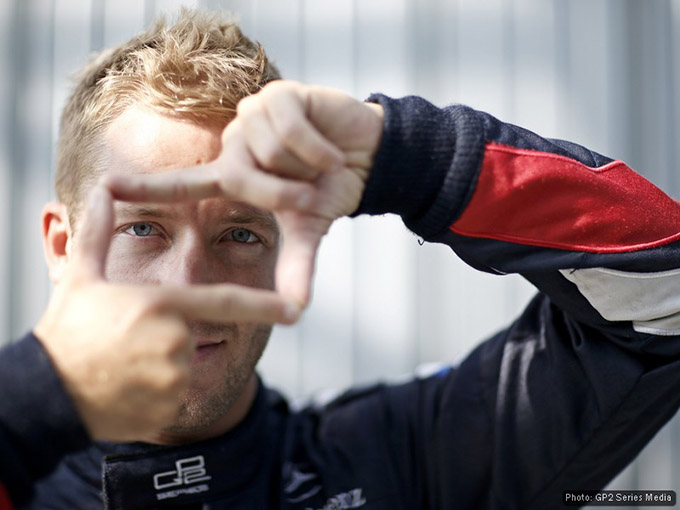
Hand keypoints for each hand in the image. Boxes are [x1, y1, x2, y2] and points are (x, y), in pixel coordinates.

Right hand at [34, 186, 297, 441]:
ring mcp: (174, 377)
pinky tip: (127, 387)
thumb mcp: (81, 278)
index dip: (264, 305)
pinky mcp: (169, 407)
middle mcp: (175, 340)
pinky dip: (158, 391)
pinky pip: (176, 394)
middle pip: (194, 334)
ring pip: (185, 365)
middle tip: (130, 341)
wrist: (47, 394)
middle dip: (171, 336)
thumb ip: (97, 232)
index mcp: (162, 304)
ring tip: (125, 363)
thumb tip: (99, 189)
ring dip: (162, 364)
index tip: (295, 308)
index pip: (226, 301)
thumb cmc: (66, 332)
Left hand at [106, 81, 383, 305]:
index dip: (148, 187)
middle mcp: (236, 144)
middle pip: (240, 178)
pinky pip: (287, 126)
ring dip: (305, 165)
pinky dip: (316, 146)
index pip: (185, 184)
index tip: (107, 188)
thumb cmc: (330, 188)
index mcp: (234, 175)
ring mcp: (254, 116)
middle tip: (310, 192)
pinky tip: (329, 148)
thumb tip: (297, 309)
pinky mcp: (277, 94)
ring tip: (320, 161)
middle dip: (282, 193)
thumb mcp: (309, 228)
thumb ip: (297, 264)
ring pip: (265, 149)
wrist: (365, 155)